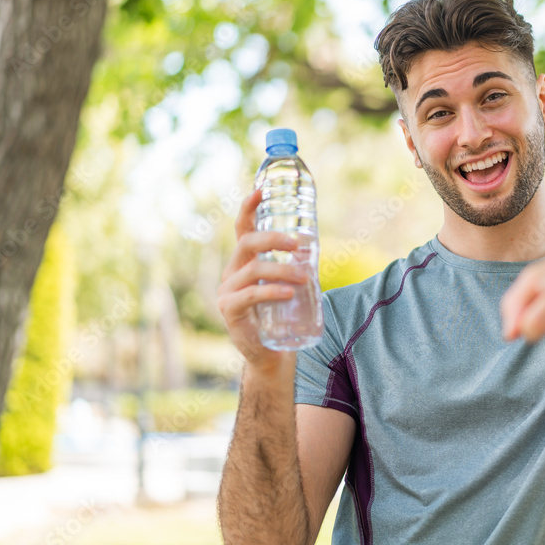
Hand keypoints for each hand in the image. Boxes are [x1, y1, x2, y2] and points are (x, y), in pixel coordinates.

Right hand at [217, 187, 308, 374]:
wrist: (272, 355)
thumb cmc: (282, 316)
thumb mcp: (288, 284)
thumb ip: (295, 265)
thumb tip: (316, 243)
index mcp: (244, 262)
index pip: (243, 228)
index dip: (249, 207)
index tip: (261, 189)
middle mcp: (232, 272)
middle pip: (247, 244)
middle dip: (272, 238)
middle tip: (298, 243)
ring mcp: (228, 292)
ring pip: (253, 270)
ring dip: (282, 269)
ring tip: (305, 276)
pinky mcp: (230, 311)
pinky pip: (251, 295)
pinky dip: (271, 291)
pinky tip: (289, 292)